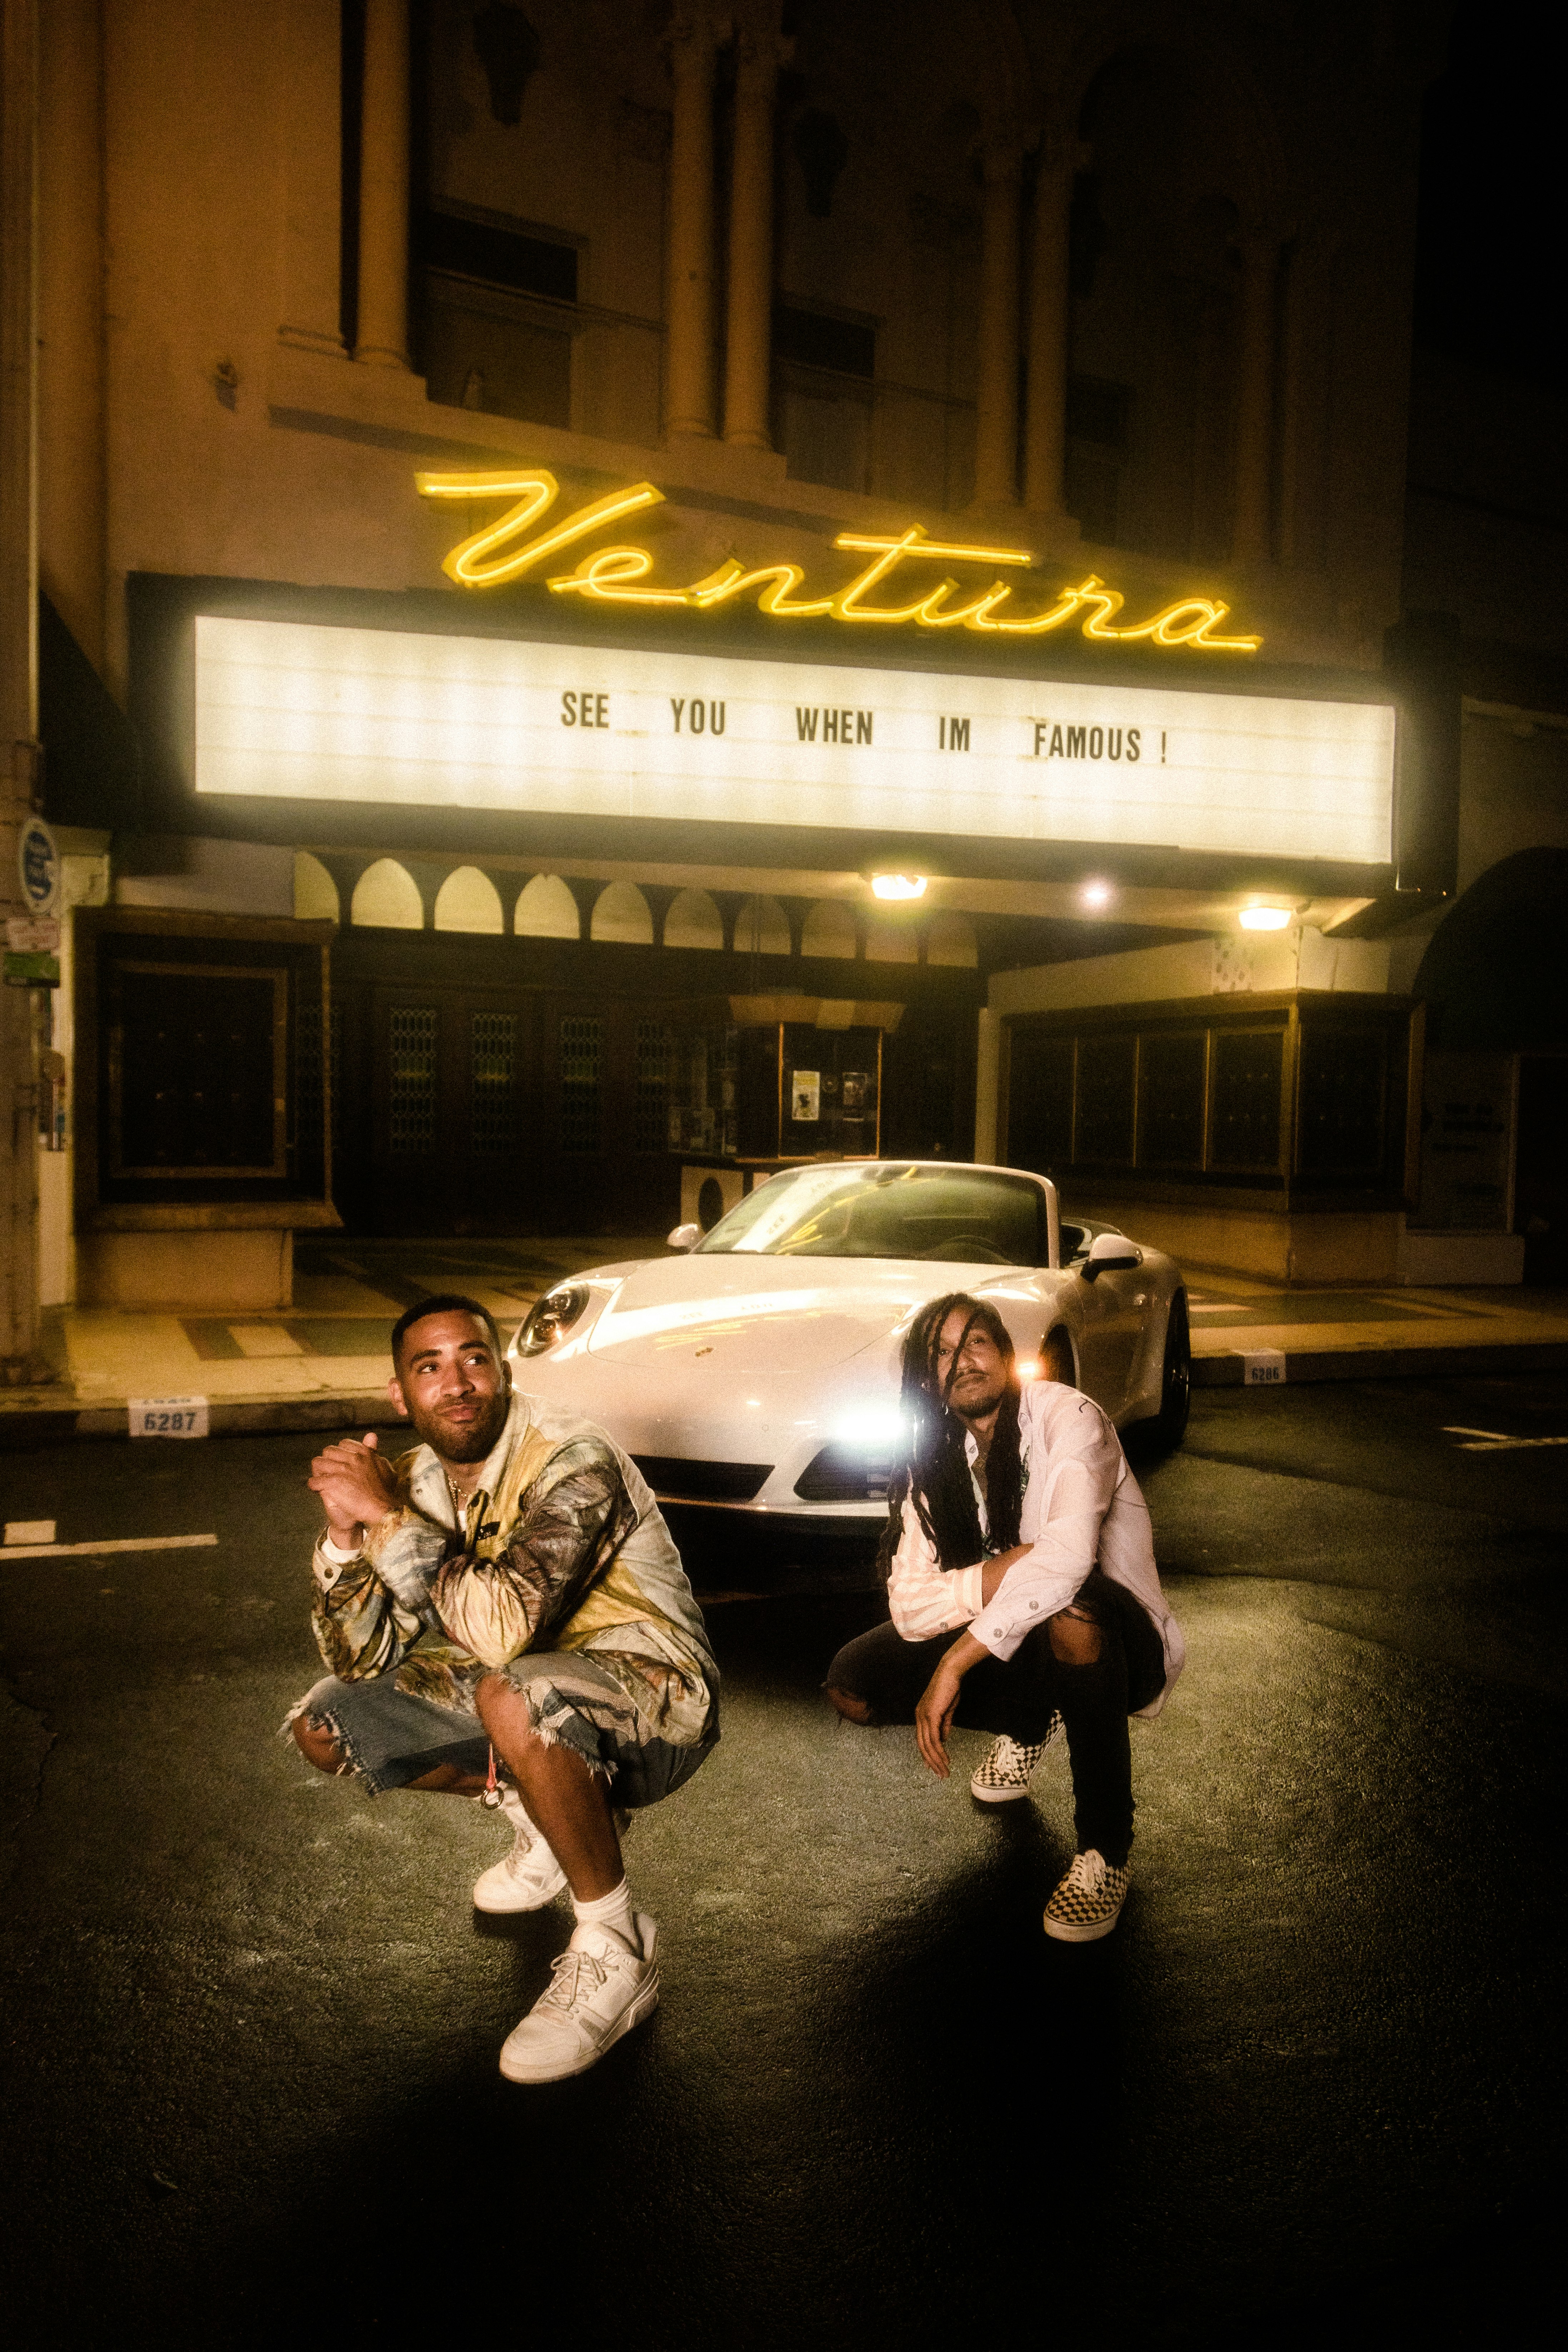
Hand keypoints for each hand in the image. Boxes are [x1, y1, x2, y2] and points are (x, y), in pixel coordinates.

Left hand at [307, 1432, 397, 1548]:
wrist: (382, 1509)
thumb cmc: (384, 1491)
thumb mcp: (384, 1466)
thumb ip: (374, 1450)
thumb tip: (371, 1435)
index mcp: (364, 1452)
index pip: (343, 1444)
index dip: (339, 1454)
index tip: (340, 1463)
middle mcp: (353, 1458)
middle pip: (328, 1451)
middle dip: (327, 1461)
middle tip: (328, 1472)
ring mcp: (342, 1470)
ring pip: (318, 1463)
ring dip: (318, 1472)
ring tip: (321, 1481)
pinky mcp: (334, 1483)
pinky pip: (315, 1481)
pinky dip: (314, 1486)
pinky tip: (317, 1490)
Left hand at [914, 1632, 985, 1776]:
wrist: (950, 1673)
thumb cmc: (949, 1688)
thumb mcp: (947, 1710)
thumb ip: (944, 1725)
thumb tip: (944, 1739)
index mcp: (921, 1715)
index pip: (921, 1739)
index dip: (926, 1754)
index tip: (932, 1767)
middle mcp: (919, 1717)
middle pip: (922, 1746)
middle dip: (932, 1762)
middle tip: (940, 1774)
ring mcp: (923, 1717)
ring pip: (928, 1745)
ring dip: (937, 1761)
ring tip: (945, 1772)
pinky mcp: (931, 1716)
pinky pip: (934, 1739)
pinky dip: (939, 1751)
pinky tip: (945, 1759)